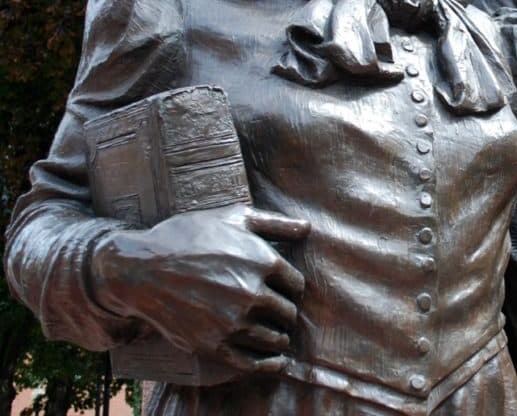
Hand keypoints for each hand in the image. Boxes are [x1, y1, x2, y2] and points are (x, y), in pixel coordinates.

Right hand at [91, 204, 309, 373]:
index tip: (282, 290)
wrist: (141, 268)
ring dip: (278, 337)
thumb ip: (276, 224)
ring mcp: (233, 322)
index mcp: (264, 262)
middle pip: (288, 314)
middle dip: (284, 313)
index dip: (290, 288)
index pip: (297, 286)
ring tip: (274, 333)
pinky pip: (253, 363)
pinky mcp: (213, 346)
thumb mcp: (235, 218)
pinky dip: (270, 365)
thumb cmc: (190, 236)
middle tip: (276, 313)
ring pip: (275, 339)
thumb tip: (308, 228)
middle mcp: (253, 294)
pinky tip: (276, 362)